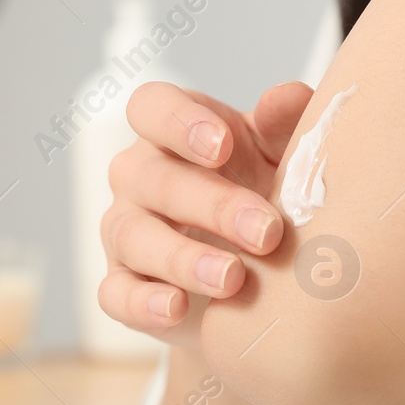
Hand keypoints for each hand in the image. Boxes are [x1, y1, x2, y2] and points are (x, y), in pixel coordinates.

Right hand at [98, 81, 312, 346]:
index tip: (222, 146)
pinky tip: (177, 308)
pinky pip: (116, 294)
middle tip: (267, 232)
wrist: (258, 274)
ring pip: (133, 236)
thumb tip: (287, 96)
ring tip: (233, 279)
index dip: (180, 122)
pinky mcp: (122, 286)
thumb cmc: (264, 191)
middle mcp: (139, 176)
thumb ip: (283, 124)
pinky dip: (143, 303)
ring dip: (182, 258)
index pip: (152, 108)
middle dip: (211, 205)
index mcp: (172, 131)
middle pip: (153, 178)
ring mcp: (124, 231)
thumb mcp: (279, 154)